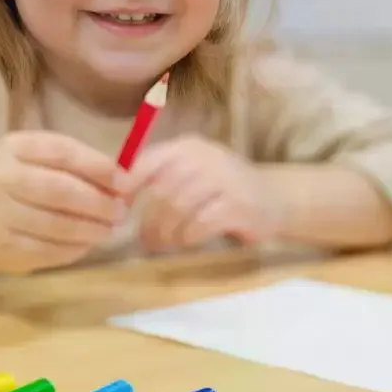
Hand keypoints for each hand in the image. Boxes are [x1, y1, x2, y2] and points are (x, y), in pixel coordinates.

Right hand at [0, 131, 125, 274]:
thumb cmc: (25, 188)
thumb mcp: (46, 164)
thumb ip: (83, 168)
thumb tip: (128, 181)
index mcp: (14, 147)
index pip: (62, 152)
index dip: (98, 167)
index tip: (125, 182)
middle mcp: (0, 177)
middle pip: (58, 189)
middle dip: (97, 202)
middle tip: (120, 212)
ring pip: (55, 224)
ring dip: (90, 229)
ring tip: (109, 230)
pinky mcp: (2, 247)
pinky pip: (48, 250)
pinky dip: (74, 248)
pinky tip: (86, 244)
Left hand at [125, 136, 280, 252]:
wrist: (277, 200)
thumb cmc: (223, 189)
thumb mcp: (191, 173)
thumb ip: (159, 177)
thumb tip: (115, 197)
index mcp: (187, 147)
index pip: (146, 162)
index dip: (127, 187)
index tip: (119, 211)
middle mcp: (205, 157)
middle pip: (161, 190)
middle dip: (149, 220)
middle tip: (146, 241)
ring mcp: (225, 179)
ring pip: (178, 207)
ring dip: (167, 232)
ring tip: (165, 245)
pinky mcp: (239, 204)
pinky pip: (201, 222)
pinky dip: (189, 236)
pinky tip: (189, 242)